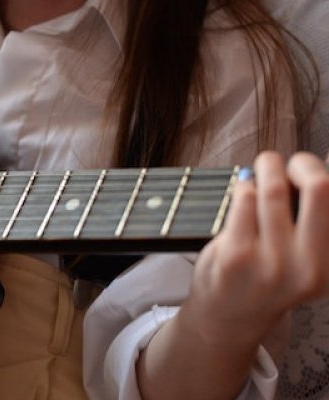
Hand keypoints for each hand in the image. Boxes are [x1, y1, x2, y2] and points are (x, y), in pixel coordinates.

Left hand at [183, 151, 328, 346]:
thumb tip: (319, 165)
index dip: (322, 172)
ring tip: (262, 170)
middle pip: (319, 186)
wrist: (229, 318)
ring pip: (274, 189)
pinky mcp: (236, 254)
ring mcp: (271, 261)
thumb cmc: (269, 278)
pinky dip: (243, 187)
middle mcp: (309, 265)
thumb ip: (313, 221)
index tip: (309, 170)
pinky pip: (243, 199)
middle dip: (302, 163)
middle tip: (288, 163)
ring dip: (266, 169)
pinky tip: (243, 192)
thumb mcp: (306, 259)